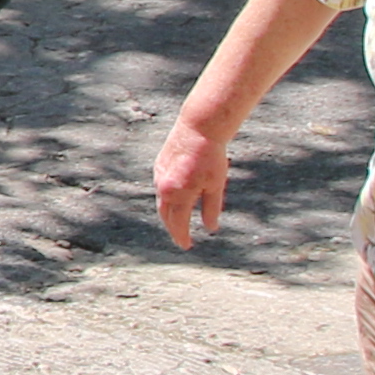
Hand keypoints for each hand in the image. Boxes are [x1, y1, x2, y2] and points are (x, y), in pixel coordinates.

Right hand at [152, 113, 232, 247]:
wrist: (198, 128)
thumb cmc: (211, 157)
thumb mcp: (215, 185)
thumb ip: (211, 209)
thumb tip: (211, 228)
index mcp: (178, 195)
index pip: (178, 223)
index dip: (182, 236)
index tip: (187, 246)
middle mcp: (164, 188)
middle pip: (165, 215)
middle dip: (173, 228)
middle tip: (182, 238)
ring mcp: (159, 176)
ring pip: (161, 202)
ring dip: (169, 214)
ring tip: (178, 221)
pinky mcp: (159, 166)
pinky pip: (160, 188)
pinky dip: (167, 198)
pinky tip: (175, 199)